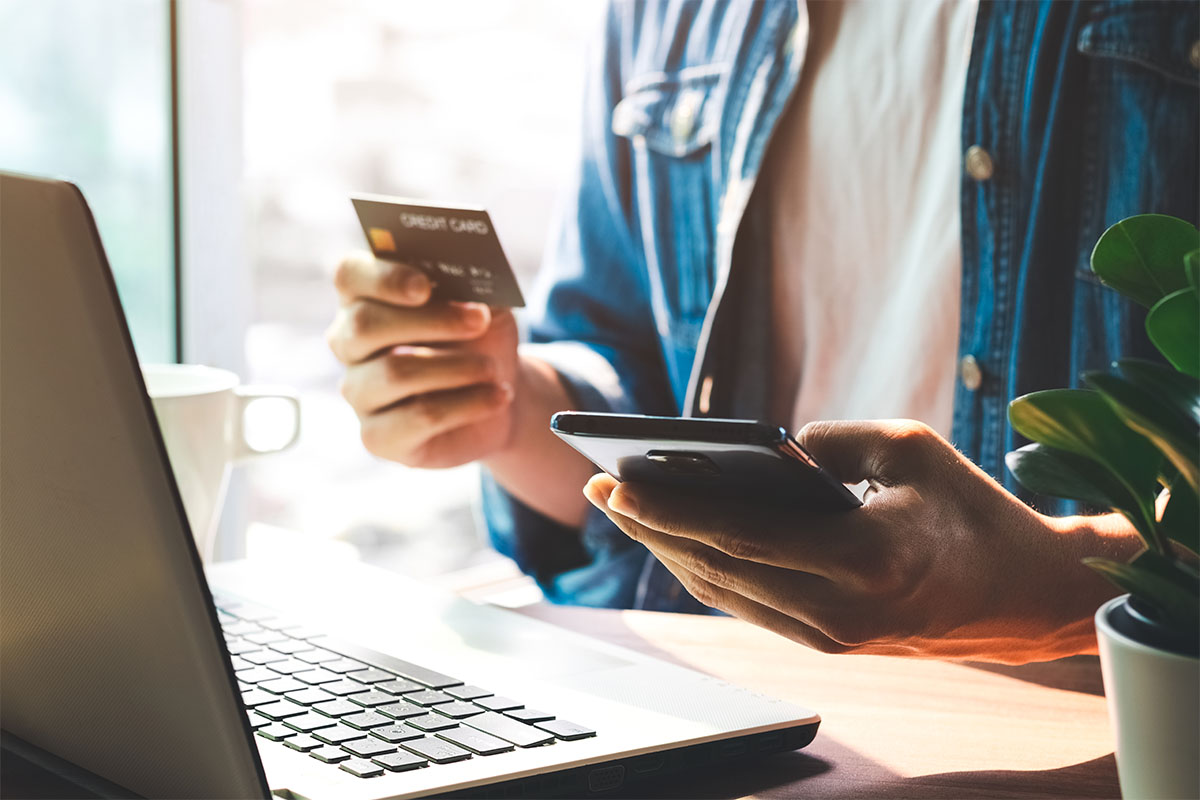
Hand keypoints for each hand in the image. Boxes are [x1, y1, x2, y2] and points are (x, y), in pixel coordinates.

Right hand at [327, 251, 518, 467]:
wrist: (498, 394)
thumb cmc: (481, 339)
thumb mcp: (485, 303)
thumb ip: (469, 285)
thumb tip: (464, 275)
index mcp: (365, 297)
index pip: (350, 275)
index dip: (382, 277)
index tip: (424, 286)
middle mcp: (349, 343)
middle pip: (365, 325)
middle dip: (430, 320)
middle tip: (479, 321)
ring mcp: (359, 392)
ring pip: (393, 373)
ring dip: (455, 367)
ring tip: (492, 369)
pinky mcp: (377, 436)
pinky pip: (417, 417)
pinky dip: (466, 405)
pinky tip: (497, 396)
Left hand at [584, 420, 1141, 663]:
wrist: (1025, 597)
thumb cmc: (973, 512)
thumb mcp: (912, 448)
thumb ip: (830, 441)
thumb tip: (760, 449)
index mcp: (865, 559)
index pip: (740, 536)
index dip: (670, 510)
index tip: (615, 482)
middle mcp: (839, 611)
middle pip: (716, 569)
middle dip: (650, 528)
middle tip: (599, 488)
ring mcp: (831, 637)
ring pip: (723, 593)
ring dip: (666, 550)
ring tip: (623, 509)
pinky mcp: (828, 642)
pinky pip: (746, 604)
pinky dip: (703, 568)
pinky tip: (672, 536)